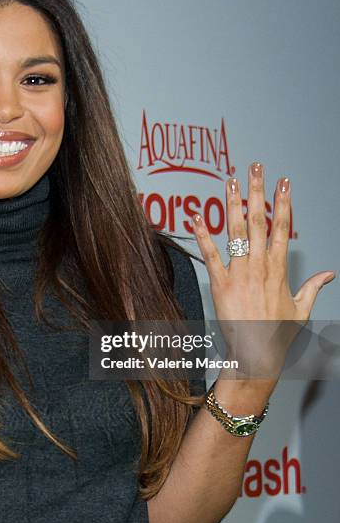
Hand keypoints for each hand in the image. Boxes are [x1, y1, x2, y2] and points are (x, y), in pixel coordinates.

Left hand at [191, 162, 334, 377]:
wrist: (257, 355)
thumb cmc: (277, 334)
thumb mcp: (300, 309)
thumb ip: (314, 287)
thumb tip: (330, 274)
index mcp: (279, 269)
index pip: (282, 227)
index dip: (283, 202)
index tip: (284, 182)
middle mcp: (260, 266)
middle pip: (259, 221)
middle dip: (258, 192)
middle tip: (256, 168)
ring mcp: (240, 273)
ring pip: (236, 232)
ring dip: (232, 204)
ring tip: (230, 181)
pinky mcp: (220, 283)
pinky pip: (211, 255)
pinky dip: (203, 235)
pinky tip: (196, 216)